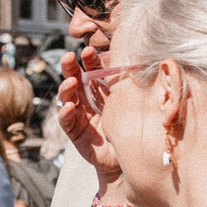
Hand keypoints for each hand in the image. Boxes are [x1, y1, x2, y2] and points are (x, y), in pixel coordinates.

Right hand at [55, 49, 119, 179]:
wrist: (126, 156)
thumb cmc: (129, 127)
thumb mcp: (127, 104)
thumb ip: (127, 87)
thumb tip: (140, 63)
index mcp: (99, 90)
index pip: (91, 71)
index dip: (88, 61)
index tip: (89, 51)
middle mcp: (86, 100)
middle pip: (74, 80)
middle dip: (70, 68)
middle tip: (68, 57)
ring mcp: (78, 115)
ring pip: (66, 98)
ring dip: (66, 88)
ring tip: (70, 82)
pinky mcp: (74, 132)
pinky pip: (66, 121)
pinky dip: (65, 113)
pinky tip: (69, 106)